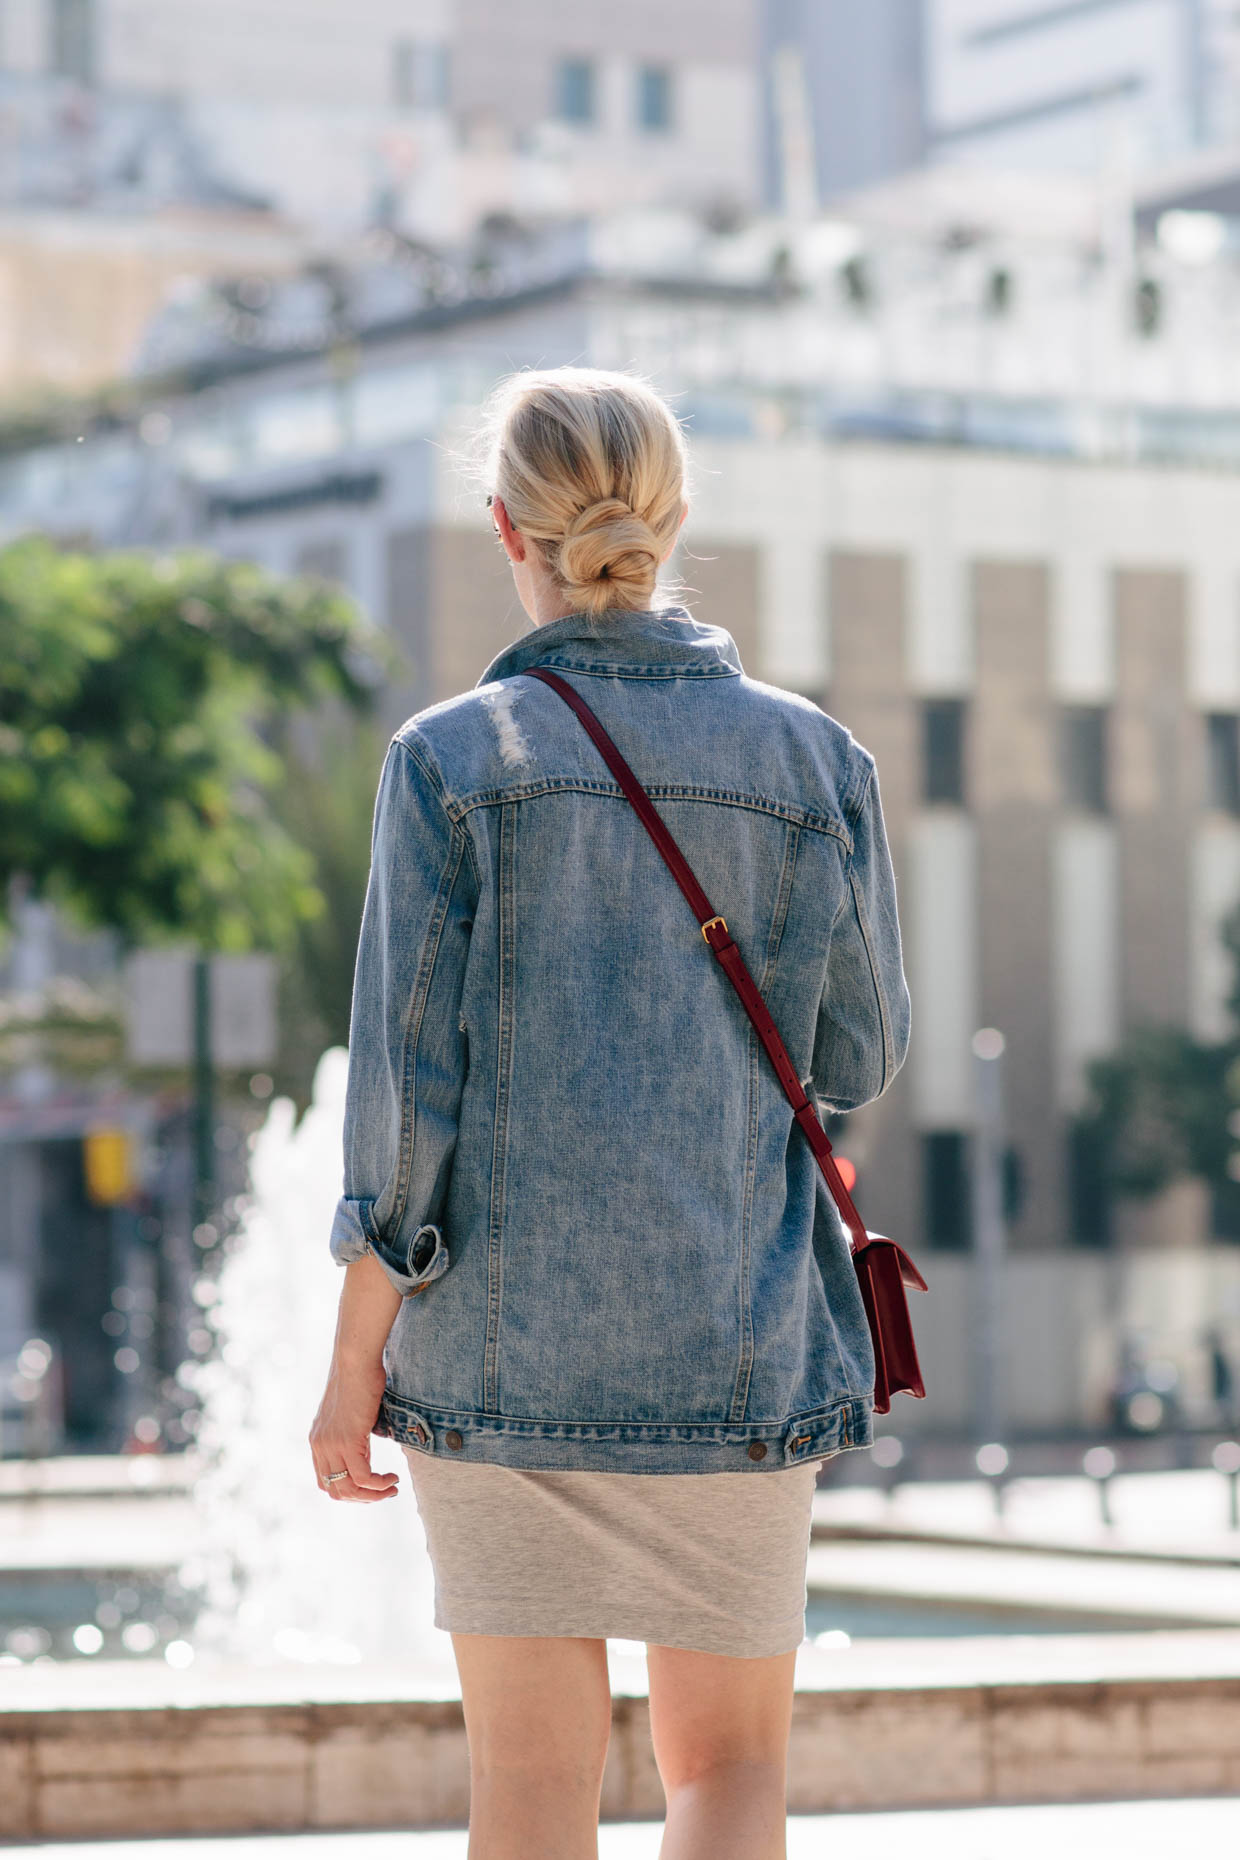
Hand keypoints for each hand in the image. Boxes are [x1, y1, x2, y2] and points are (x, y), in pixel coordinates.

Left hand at [309, 1355, 399, 1502]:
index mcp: (318, 1440)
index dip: (349, 1491)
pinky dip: (379, 1484)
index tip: (371, 1487)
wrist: (355, 1360)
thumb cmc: (359, 1380)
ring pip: (349, 1488)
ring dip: (373, 1495)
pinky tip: (393, 1477)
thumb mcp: (350, 1414)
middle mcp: (319, 1446)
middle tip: (384, 1491)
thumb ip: (351, 1433)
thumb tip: (365, 1446)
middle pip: (335, 1491)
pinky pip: (363, 1478)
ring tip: (392, 1488)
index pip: (326, 1481)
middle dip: (362, 1498)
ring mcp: (331, 1445)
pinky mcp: (347, 1441)